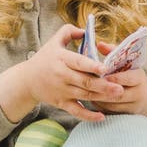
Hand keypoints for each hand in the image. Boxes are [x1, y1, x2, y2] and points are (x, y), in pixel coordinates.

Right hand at [0, 25, 126, 123]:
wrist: (27, 80)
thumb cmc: (45, 58)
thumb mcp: (54, 41)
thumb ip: (69, 31)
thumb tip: (85, 30)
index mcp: (61, 59)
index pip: (78, 62)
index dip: (92, 66)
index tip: (105, 68)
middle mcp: (62, 75)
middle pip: (85, 82)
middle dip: (103, 86)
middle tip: (120, 87)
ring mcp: (62, 91)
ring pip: (84, 95)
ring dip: (102, 97)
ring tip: (118, 96)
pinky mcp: (62, 103)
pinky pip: (76, 111)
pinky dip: (88, 116)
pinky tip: (101, 117)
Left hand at [91, 41, 146, 116]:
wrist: (143, 95)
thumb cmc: (129, 72)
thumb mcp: (125, 61)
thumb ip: (113, 52)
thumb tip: (100, 44)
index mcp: (139, 77)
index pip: (129, 78)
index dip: (115, 78)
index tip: (102, 75)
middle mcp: (138, 92)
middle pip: (120, 94)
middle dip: (104, 90)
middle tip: (89, 85)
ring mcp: (133, 105)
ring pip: (113, 105)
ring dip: (99, 99)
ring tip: (86, 91)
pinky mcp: (127, 115)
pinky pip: (111, 112)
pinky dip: (100, 106)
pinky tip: (90, 99)